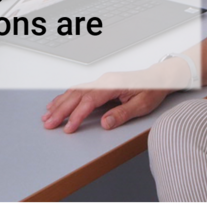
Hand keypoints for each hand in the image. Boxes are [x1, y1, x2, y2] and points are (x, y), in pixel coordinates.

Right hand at [42, 60, 190, 132]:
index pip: (89, 101)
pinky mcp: (101, 84)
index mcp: (112, 85)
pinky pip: (79, 90)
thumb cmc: (152, 90)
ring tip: (47, 116)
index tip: (68, 128)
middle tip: (48, 123)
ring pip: (75, 92)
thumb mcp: (142, 105)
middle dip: (61, 110)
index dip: (77, 115)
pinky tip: (57, 103)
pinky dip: (66, 97)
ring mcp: (101, 82)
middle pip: (77, 96)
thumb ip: (122, 114)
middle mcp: (104, 81)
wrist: (159, 78)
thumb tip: (104, 122)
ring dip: (60, 104)